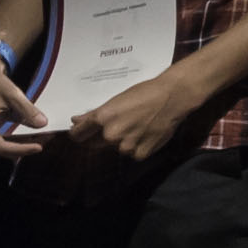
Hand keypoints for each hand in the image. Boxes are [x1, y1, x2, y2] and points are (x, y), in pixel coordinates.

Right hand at [0, 37, 41, 144]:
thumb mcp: (12, 94)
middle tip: (47, 139)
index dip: (22, 149)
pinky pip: (5, 142)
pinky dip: (19, 140)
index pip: (2, 147)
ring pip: (6, 148)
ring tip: (44, 137)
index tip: (39, 147)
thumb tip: (43, 124)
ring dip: (24, 144)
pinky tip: (34, 135)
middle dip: (26, 147)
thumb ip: (27, 110)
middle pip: (4, 150)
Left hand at [38, 64, 201, 188]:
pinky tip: (146, 134)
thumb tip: (75, 121)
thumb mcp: (116, 100)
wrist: (172, 98)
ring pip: (116, 149)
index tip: (80, 133)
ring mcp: (126, 146)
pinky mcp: (140, 154)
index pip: (79, 134)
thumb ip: (94, 114)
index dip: (77, 134)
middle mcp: (111, 134)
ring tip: (136, 127)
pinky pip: (133, 153)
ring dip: (122, 142)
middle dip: (100, 138)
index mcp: (103, 118)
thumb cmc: (144, 93)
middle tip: (116, 126)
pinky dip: (137, 147)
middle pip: (95, 144)